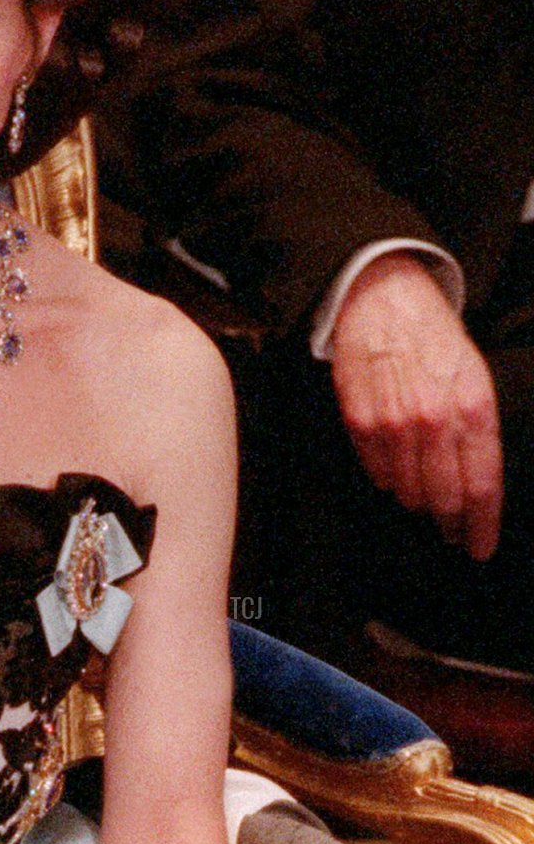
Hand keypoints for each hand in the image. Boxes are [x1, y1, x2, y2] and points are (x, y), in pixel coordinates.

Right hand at [331, 253, 501, 559]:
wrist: (384, 296)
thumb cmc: (433, 337)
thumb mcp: (475, 375)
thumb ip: (477, 428)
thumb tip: (476, 480)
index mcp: (473, 407)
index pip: (483, 485)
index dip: (482, 525)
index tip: (480, 547)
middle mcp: (436, 419)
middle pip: (446, 497)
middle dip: (452, 523)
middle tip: (453, 534)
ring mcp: (395, 423)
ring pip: (409, 491)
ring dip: (418, 502)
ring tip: (424, 502)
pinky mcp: (361, 421)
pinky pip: (377, 471)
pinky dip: (388, 479)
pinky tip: (396, 474)